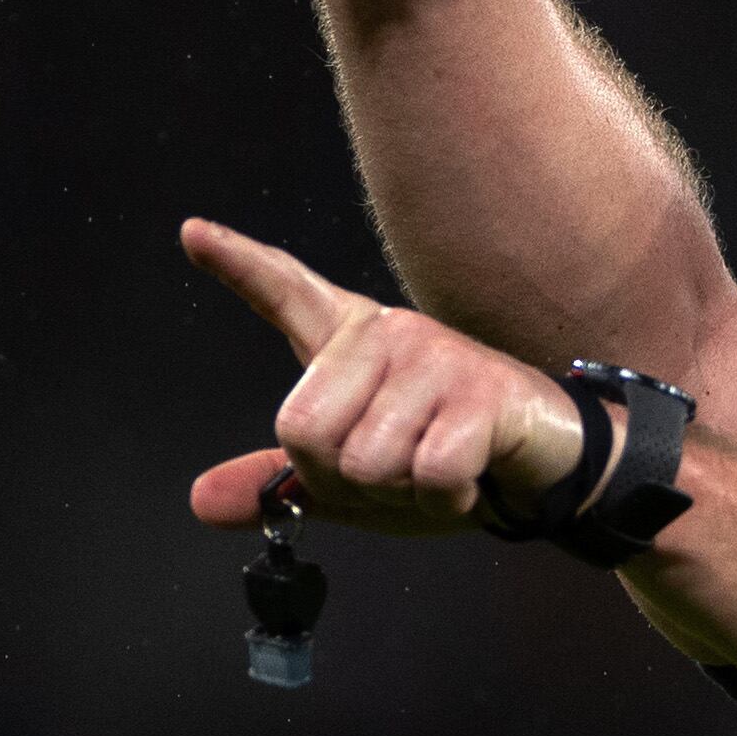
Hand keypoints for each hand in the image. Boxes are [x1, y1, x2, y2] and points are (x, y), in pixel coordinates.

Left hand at [180, 218, 587, 533]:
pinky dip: (444, 500)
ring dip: (402, 494)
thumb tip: (199, 501)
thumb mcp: (352, 482)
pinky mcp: (478, 391)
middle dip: (344, 481)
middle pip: (304, 432)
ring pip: (366, 462)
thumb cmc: (446, 457)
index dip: (237, 265)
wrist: (543, 462)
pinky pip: (426, 474)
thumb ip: (280, 486)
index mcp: (350, 344)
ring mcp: (433, 356)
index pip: (286, 294)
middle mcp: (386, 334)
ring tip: (439, 468)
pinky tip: (469, 477)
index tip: (193, 233)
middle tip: (396, 469)